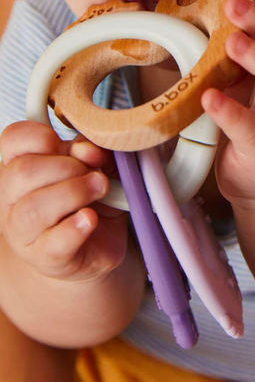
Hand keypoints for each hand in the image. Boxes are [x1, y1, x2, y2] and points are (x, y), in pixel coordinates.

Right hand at [0, 121, 127, 281]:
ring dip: (74, 193)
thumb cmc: (91, 201)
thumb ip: (94, 154)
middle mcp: (13, 199)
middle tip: (95, 175)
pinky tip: (90, 218)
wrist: (96, 247)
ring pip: (34, 208)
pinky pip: (53, 242)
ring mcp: (25, 233)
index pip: (14, 139)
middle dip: (67, 167)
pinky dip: (75, 227)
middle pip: (22, 172)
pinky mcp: (47, 258)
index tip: (73, 147)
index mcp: (21, 168)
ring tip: (100, 190)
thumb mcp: (98, 169)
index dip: (43, 136)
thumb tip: (87, 149)